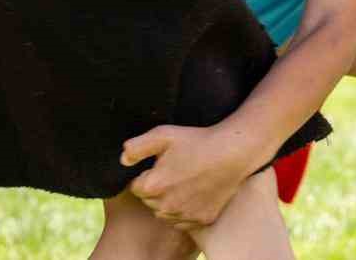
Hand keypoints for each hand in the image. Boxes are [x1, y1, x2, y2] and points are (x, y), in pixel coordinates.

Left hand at [121, 123, 262, 230]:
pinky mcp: (202, 219)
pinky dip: (184, 210)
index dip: (144, 175)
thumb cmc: (196, 141)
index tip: (156, 166)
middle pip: (149, 201)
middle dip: (154, 189)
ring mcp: (185, 215)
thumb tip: (123, 159)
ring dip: (167, 201)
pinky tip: (192, 193)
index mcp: (154, 186)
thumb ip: (137, 147)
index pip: (135, 188)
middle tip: (171, 171)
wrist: (232, 153)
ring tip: (181, 181)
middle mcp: (167, 206)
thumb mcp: (163, 135)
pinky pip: (183, 221)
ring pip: (165, 213)